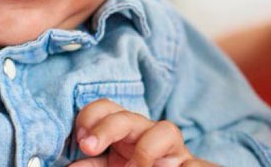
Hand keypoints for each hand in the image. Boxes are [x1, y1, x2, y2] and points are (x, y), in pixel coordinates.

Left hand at [69, 98, 216, 166]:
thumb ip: (94, 166)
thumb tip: (72, 166)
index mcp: (123, 132)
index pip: (106, 109)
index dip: (90, 117)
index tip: (80, 140)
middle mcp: (147, 133)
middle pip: (129, 116)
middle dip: (107, 127)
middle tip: (88, 146)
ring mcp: (171, 149)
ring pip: (166, 130)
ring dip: (147, 148)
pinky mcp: (191, 165)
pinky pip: (197, 164)